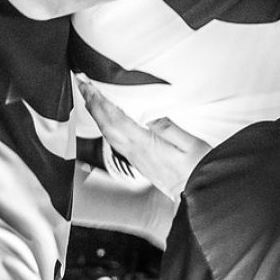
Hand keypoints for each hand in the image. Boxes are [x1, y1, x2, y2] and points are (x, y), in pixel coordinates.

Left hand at [77, 81, 210, 199]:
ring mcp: (135, 158)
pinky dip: (106, 126)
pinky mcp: (138, 162)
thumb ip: (169, 129)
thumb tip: (150, 117)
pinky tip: (107, 122)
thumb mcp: (190, 144)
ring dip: (97, 115)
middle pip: (106, 126)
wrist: (196, 194)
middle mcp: (136, 153)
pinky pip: (115, 141)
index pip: (115, 119)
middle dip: (92, 104)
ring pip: (108, 134)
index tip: (89, 86)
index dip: (100, 101)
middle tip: (82, 85)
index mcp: (145, 145)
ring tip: (90, 99)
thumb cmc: (196, 169)